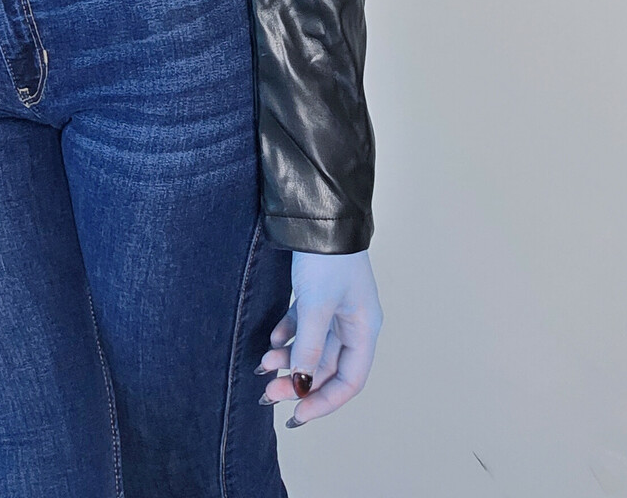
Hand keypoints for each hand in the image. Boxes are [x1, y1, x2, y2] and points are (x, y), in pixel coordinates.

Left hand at [256, 249, 382, 425]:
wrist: (318, 212)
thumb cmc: (328, 257)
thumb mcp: (316, 306)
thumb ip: (308, 349)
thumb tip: (301, 386)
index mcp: (364, 329)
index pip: (349, 381)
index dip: (323, 401)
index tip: (296, 414)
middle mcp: (352, 322)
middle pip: (326, 366)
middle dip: (298, 381)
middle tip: (268, 393)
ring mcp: (335, 308)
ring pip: (312, 347)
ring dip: (288, 359)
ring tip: (263, 364)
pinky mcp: (318, 293)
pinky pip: (303, 325)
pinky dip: (287, 334)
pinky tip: (271, 339)